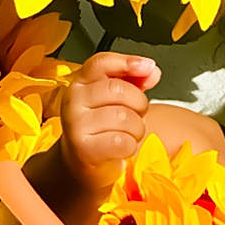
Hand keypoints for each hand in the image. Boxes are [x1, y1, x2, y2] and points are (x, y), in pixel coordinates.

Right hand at [59, 51, 159, 193]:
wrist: (81, 162)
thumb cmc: (101, 127)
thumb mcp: (115, 99)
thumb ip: (134, 80)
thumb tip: (151, 71)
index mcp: (80, 82)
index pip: (101, 63)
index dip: (126, 62)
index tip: (147, 66)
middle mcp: (73, 100)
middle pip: (118, 90)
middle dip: (139, 103)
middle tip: (136, 114)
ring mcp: (76, 124)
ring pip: (124, 117)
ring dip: (137, 128)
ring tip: (127, 133)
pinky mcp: (83, 148)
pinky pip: (123, 141)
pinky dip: (130, 146)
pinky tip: (121, 146)